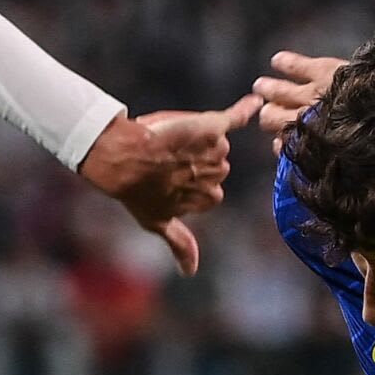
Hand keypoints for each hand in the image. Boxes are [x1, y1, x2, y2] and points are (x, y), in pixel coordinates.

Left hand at [78, 95, 260, 274]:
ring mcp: (215, 151)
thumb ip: (180, 242)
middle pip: (217, 161)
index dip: (191, 178)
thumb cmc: (137, 191)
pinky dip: (242, 110)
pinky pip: (233, 118)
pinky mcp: (210, 127)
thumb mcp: (158, 221)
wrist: (121, 159)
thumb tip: (191, 273)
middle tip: (166, 158)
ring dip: (198, 139)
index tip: (170, 176)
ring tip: (170, 144)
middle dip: (196, 158)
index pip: (212, 185)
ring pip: (216, 140)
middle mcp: (217, 175)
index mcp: (209, 198)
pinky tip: (253, 101)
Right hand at [252, 51, 343, 152]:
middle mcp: (305, 119)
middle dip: (267, 115)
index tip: (279, 141)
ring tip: (261, 86)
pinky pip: (297, 67)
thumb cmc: (370, 140)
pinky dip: (285, 62)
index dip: (279, 142)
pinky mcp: (323, 72)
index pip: (282, 143)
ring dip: (268, 89)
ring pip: (278, 91)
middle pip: (271, 117)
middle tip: (265, 110)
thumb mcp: (342, 158)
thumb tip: (302, 158)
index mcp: (310, 142)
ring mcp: (312, 94)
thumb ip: (320, 159)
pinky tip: (277, 60)